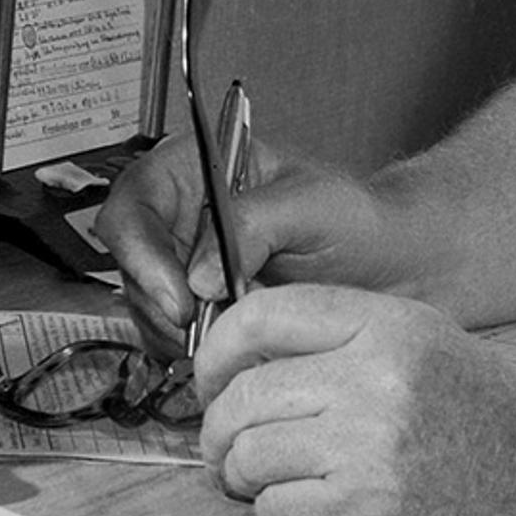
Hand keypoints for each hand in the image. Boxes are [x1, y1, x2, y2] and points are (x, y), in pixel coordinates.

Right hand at [99, 128, 359, 356]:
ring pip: (143, 302)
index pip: (135, 200)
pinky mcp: (193, 306)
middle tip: (205, 330)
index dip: (142, 250)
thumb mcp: (311, 204)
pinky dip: (191, 347)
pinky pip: (167, 333)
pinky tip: (231, 342)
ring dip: (179, 329)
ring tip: (235, 330)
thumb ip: (253, 225)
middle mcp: (179, 214)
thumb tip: (199, 274)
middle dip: (160, 301)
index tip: (179, 298)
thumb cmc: (355, 219)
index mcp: (195, 167)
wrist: (387, 269)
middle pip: (129, 259)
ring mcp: (182, 263)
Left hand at [191, 284, 515, 515]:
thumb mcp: (439, 354)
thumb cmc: (507, 439)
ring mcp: (371, 446)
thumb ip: (354, 342)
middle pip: (243, 393)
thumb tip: (254, 358)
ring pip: (249, 455)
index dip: (216, 353)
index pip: (261, 316)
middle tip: (228, 454)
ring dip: (244, 479)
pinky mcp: (371, 513)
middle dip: (220, 431)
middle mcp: (375, 376)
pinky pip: (276, 509)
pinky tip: (311, 515)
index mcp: (392, 326)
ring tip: (267, 487)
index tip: (211, 384)